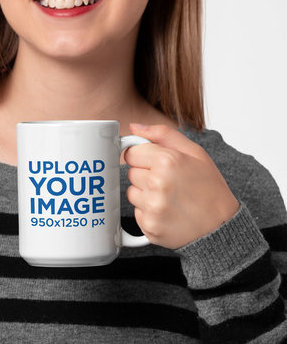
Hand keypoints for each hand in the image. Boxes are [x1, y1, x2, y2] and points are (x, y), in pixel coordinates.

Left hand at [125, 123, 239, 249]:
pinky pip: (137, 212)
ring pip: (132, 192)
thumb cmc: (209, 187)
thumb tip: (134, 127)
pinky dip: (149, 211)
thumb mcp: (194, 152)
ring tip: (169, 197)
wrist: (222, 226)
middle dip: (146, 174)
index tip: (156, 163)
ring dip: (145, 193)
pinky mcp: (149, 227)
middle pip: (131, 172)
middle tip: (168, 181)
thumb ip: (162, 134)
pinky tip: (168, 211)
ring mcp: (153, 207)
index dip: (144, 156)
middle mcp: (157, 184)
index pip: (131, 152)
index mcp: (167, 161)